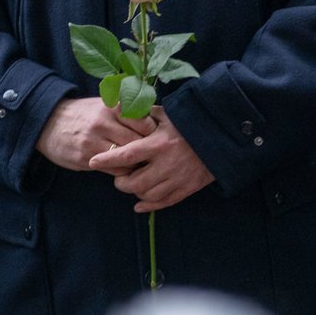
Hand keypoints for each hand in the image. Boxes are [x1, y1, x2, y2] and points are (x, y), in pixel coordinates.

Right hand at [35, 96, 154, 171]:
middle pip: (138, 141)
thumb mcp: (103, 105)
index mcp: (111, 105)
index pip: (144, 121)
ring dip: (137, 162)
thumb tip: (157, 121)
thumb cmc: (84, 114)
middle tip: (154, 154)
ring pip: (128, 157)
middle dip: (149, 149)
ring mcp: (93, 141)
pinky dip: (124, 171)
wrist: (48, 123)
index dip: (153, 132)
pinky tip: (126, 168)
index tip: (157, 137)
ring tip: (142, 162)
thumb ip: (127, 112)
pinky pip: (115, 169)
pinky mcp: (86, 158)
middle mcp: (103, 121)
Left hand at [89, 113, 215, 212]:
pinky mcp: (187, 189)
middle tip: (118, 178)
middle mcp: (166, 164)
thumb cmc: (192, 123)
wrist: (222, 138)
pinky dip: (148, 206)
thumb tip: (125, 108)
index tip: (93, 161)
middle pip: (134, 183)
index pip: (126, 154)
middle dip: (121, 183)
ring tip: (131, 185)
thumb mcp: (169, 115)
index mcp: (159, 144)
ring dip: (134, 193)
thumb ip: (146, 114)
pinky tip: (139, 205)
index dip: (107, 159)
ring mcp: (177, 179)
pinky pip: (163, 203)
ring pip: (147, 195)